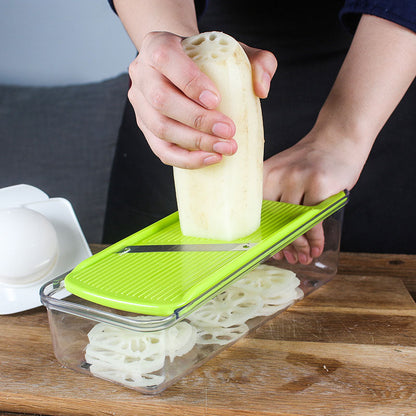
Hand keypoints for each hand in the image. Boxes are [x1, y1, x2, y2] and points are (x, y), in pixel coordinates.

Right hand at [127, 31, 276, 167]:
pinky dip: (185, 159)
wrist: (183, 68)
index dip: (190, 82)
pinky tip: (210, 158)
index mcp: (157, 45)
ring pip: (160, 128)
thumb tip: (261, 89)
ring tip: (225, 148)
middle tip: (229, 131)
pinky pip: (160, 149)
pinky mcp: (145, 127)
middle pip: (161, 101)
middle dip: (197, 120)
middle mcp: (142, 74)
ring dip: (194, 143)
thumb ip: (257, 61)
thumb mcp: (235, 50)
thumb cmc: (208, 60)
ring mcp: (140, 104)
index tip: (217, 101)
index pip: (166, 60)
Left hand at [263, 125, 367, 263]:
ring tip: (303, 257)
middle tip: (288, 258)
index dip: (261, 236)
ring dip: (299, 246)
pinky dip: (315, 239)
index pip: (255, 212)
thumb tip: (278, 239)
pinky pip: (314, 221)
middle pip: (274, 221)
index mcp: (264, 174)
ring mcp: (298, 179)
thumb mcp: (285, 173)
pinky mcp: (319, 184)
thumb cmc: (310, 161)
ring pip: (294, 223)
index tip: (267, 251)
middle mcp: (277, 176)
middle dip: (281, 244)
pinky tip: (315, 248)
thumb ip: (278, 199)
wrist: (338, 136)